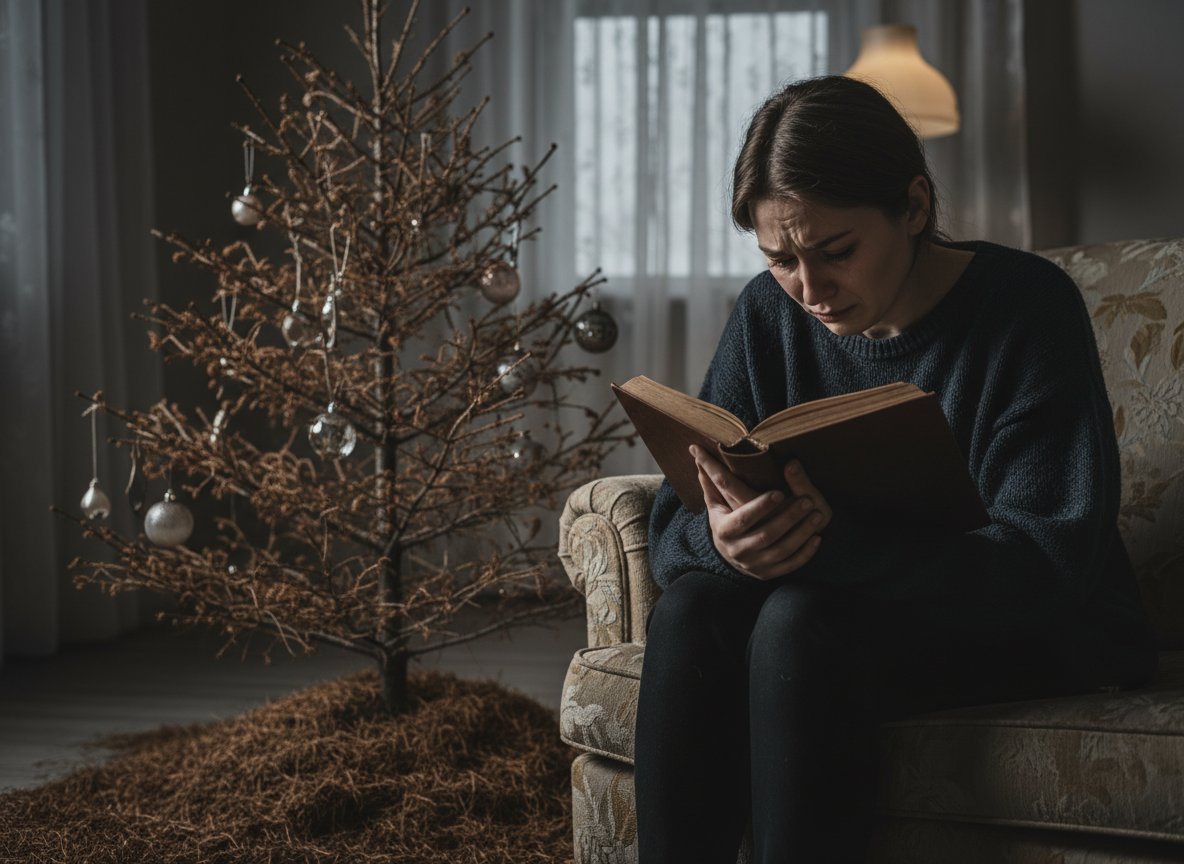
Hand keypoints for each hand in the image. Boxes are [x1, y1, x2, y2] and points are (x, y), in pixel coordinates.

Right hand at [690, 444, 832, 581]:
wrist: (730, 556)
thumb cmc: (726, 522)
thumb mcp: (717, 505)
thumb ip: (711, 482)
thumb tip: (696, 451)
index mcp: (725, 530)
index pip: (743, 518)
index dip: (760, 507)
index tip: (779, 492)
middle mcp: (738, 550)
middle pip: (766, 534)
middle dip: (788, 518)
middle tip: (807, 501)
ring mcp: (754, 564)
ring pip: (781, 550)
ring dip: (801, 533)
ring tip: (817, 515)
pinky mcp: (769, 574)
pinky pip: (790, 565)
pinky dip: (805, 553)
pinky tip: (817, 538)